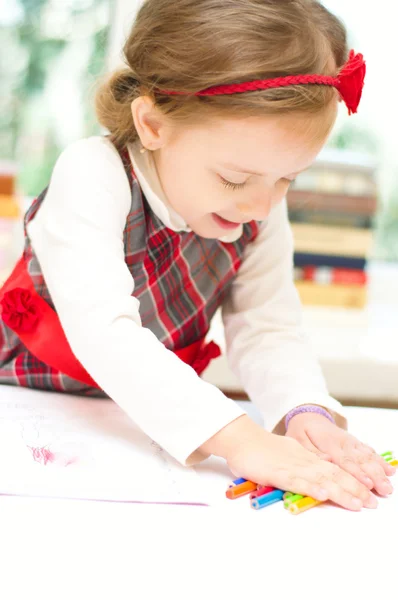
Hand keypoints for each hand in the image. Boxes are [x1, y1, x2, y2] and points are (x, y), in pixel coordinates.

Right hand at [200, 415, 377, 510]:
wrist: (239, 438)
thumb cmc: (258, 449)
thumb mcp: (284, 456)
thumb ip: (297, 466)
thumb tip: (311, 479)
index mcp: (304, 457)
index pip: (333, 470)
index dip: (351, 482)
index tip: (366, 494)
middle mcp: (302, 460)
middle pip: (333, 475)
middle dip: (354, 490)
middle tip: (372, 503)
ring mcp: (291, 466)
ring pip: (321, 479)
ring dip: (341, 492)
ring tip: (358, 503)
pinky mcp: (277, 472)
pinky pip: (296, 481)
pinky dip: (311, 487)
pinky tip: (324, 494)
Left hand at [285, 412, 394, 496]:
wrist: (308, 415)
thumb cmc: (301, 431)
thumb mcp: (297, 439)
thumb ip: (310, 451)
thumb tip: (326, 461)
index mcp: (328, 443)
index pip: (344, 460)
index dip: (357, 473)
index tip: (368, 484)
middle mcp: (343, 442)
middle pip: (361, 460)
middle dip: (374, 476)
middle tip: (385, 490)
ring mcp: (351, 442)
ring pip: (368, 456)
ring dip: (380, 471)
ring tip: (389, 485)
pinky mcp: (355, 442)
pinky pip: (369, 451)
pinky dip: (380, 460)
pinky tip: (390, 470)